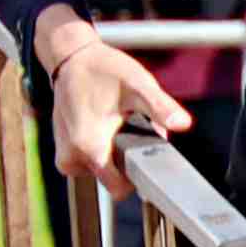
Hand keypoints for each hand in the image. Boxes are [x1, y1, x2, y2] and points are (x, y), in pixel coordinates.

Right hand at [38, 14, 188, 187]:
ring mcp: (65, 154)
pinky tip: (107, 128)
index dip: (139, 180)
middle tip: (132, 129)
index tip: (148, 161)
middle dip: (128, 160)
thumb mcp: (139, 85)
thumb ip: (160, 107)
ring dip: (114, 154)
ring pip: (101, 171)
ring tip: (117, 125)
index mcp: (89, 146)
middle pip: (113, 179)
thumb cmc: (104, 71)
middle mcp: (72, 156)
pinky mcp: (63, 150)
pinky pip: (89, 162)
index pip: (119, 188)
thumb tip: (182, 124)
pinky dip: (101, 150)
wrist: (73, 58)